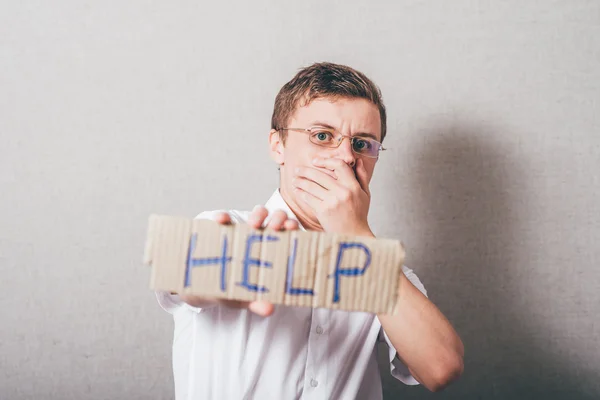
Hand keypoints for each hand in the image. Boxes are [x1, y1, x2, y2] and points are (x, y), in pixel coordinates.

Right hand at [179, 206, 298, 316]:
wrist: (201, 288)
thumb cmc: (230, 290)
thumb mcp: (243, 297)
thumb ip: (256, 301)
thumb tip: (268, 309)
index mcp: (274, 250)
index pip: (289, 235)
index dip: (293, 228)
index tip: (292, 230)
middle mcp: (263, 237)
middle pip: (277, 218)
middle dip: (279, 218)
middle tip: (275, 228)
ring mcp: (243, 230)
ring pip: (258, 213)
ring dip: (258, 215)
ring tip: (253, 225)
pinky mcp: (222, 228)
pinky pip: (224, 217)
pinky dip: (223, 217)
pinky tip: (221, 221)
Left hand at [292, 157, 372, 235]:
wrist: (354, 234)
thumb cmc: (359, 214)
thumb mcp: (365, 194)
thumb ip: (362, 176)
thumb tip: (358, 161)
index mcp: (353, 186)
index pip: (339, 165)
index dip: (326, 161)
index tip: (315, 161)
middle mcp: (342, 192)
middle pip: (320, 175)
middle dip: (305, 171)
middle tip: (297, 169)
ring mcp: (332, 201)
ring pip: (311, 186)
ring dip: (300, 181)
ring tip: (295, 180)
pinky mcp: (323, 211)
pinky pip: (308, 198)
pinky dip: (301, 193)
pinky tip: (297, 191)